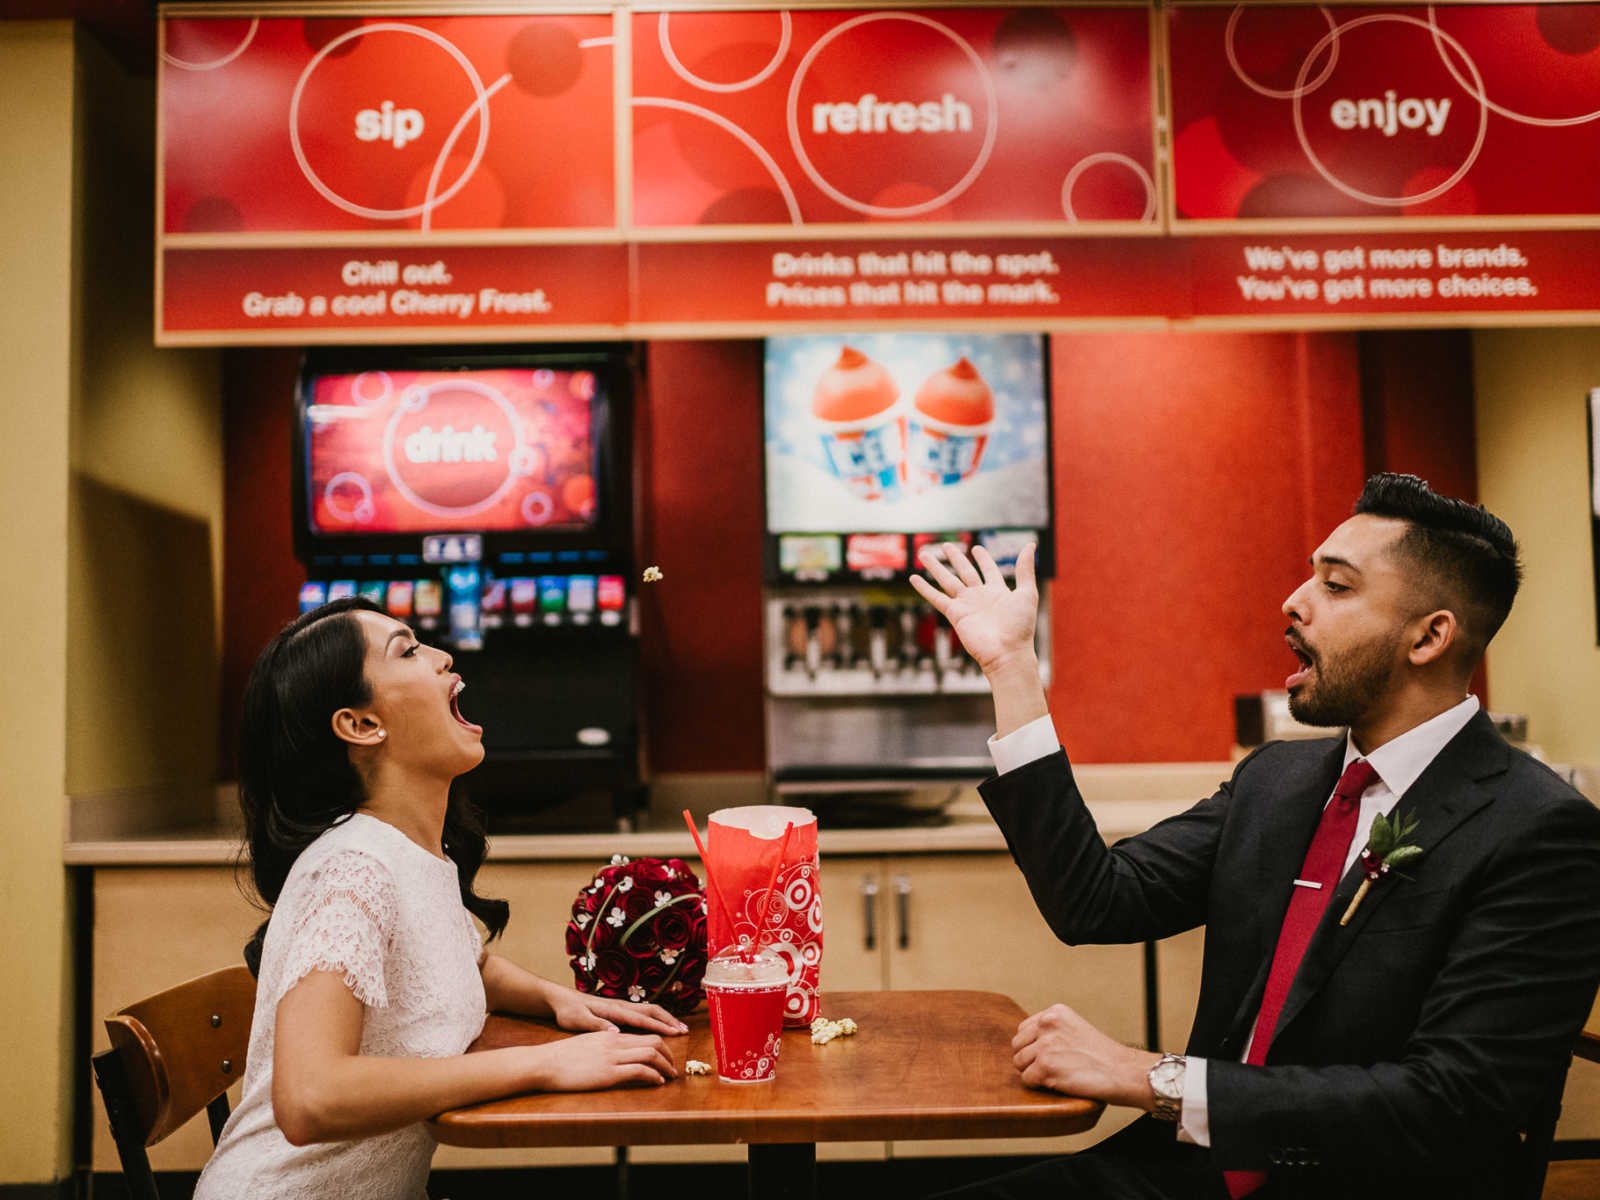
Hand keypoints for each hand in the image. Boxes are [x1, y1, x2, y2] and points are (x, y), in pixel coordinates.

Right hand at [526, 1029, 676, 1091]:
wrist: (545, 1063)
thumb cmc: (561, 1057)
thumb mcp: (587, 1044)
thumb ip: (604, 1045)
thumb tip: (615, 1052)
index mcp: (610, 1035)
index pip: (643, 1035)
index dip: (660, 1044)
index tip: (667, 1055)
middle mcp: (615, 1042)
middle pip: (653, 1041)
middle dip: (668, 1054)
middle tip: (673, 1067)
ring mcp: (613, 1057)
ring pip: (651, 1053)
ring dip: (666, 1066)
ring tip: (671, 1076)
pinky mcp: (608, 1072)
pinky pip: (640, 1070)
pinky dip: (653, 1076)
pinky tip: (658, 1082)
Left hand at [547, 985, 688, 1035]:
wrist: (560, 999)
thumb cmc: (568, 1012)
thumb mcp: (578, 1020)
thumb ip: (597, 1025)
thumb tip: (617, 1033)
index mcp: (614, 1010)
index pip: (642, 1018)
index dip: (660, 1026)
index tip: (676, 1032)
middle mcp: (620, 1006)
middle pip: (651, 1010)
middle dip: (669, 1020)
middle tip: (685, 1031)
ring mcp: (620, 1006)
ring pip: (648, 1010)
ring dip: (664, 1017)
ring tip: (678, 1027)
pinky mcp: (617, 1009)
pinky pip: (642, 1012)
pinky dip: (655, 1017)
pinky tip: (659, 1025)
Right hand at [911, 542, 1038, 674]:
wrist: (1007, 653)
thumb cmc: (1020, 627)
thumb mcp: (1027, 593)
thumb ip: (1025, 569)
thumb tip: (1030, 544)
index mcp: (998, 591)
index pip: (988, 570)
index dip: (983, 559)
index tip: (976, 549)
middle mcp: (980, 596)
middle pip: (965, 572)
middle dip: (956, 558)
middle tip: (946, 545)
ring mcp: (966, 605)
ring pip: (948, 581)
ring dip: (936, 567)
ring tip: (923, 554)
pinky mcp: (955, 614)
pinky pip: (937, 598)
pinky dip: (924, 589)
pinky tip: (914, 578)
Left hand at [1011, 1003, 1159, 1109]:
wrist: (1123, 1071)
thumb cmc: (1103, 1056)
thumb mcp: (1075, 1029)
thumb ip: (1052, 1031)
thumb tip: (1026, 1043)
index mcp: (1054, 1012)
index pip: (1023, 1029)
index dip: (1033, 1047)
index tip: (1050, 1055)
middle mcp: (1047, 1024)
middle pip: (1017, 1046)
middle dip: (1029, 1059)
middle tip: (1051, 1068)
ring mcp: (1046, 1044)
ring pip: (1019, 1063)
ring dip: (1034, 1073)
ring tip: (1056, 1075)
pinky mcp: (1046, 1066)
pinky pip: (1026, 1080)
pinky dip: (1039, 1086)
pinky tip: (1058, 1083)